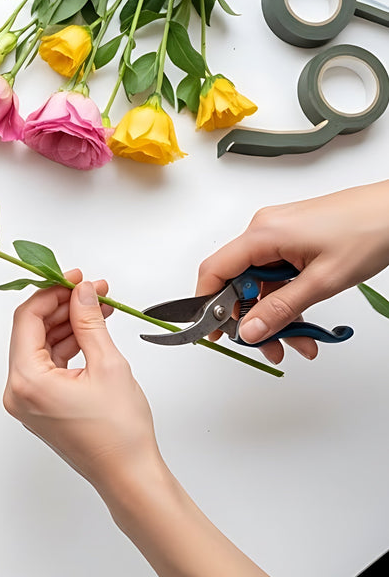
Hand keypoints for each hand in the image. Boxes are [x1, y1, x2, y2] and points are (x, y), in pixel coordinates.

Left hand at [3, 270, 157, 488]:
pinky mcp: (38, 406)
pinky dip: (66, 346)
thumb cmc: (120, 432)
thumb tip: (82, 291)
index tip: (75, 277)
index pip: (27, 319)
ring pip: (40, 347)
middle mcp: (17, 391)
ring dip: (67, 325)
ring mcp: (26, 401)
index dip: (51, 292)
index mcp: (26, 380)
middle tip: (93, 290)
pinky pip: (46, 365)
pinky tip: (90, 332)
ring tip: (99, 308)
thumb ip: (89, 321)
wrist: (128, 475)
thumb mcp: (107, 364)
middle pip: (31, 332)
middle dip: (62, 306)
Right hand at [198, 179, 388, 362]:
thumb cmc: (371, 230)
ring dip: (275, 314)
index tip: (212, 332)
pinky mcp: (293, 239)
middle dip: (252, 319)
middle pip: (239, 283)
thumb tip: (249, 330)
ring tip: (298, 341)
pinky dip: (287, 299)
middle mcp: (265, 230)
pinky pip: (278, 275)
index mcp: (263, 234)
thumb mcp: (323, 281)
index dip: (206, 305)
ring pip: (261, 284)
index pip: (215, 271)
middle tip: (267, 346)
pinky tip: (305, 321)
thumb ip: (281, 309)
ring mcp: (279, 234)